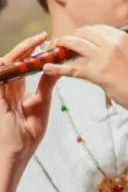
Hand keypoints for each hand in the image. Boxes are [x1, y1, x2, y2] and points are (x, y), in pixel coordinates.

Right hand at [0, 32, 58, 168]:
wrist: (15, 154)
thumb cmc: (27, 134)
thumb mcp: (41, 104)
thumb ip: (46, 85)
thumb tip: (58, 67)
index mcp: (16, 89)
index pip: (23, 64)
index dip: (33, 51)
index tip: (49, 40)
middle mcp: (6, 87)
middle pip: (14, 60)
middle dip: (28, 46)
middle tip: (45, 36)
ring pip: (5, 64)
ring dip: (20, 52)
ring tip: (37, 43)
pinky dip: (3, 67)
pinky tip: (10, 59)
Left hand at [43, 26, 127, 116]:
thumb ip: (116, 48)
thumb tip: (97, 46)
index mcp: (122, 37)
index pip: (95, 28)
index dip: (82, 32)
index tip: (76, 37)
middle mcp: (112, 43)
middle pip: (83, 33)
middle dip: (70, 37)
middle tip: (61, 43)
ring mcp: (104, 58)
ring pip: (75, 45)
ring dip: (61, 46)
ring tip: (54, 50)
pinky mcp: (97, 74)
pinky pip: (72, 68)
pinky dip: (57, 68)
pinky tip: (47, 68)